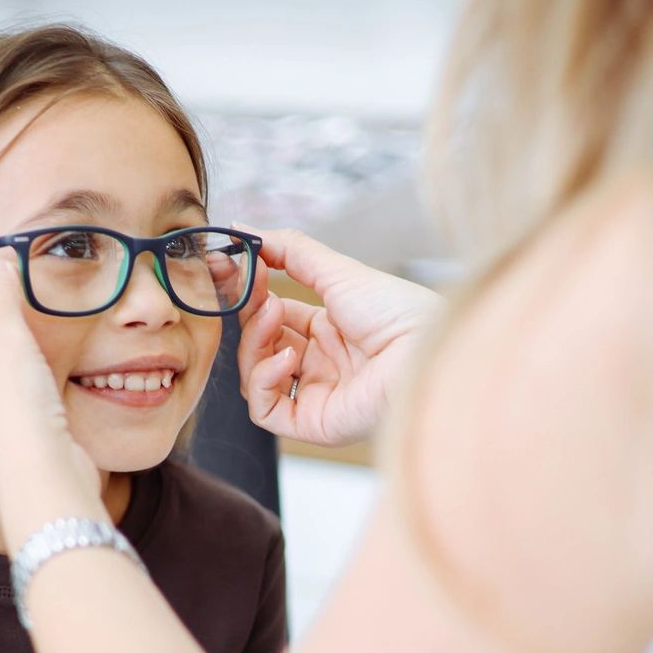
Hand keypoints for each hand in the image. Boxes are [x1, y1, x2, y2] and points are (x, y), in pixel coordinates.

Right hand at [237, 226, 444, 448]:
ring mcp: (316, 395)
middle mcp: (321, 365)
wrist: (424, 348)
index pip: (272, 315)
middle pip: (259, 345)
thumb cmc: (397, 311)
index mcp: (330, 331)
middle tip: (255, 286)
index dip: (250, 293)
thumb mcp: (337, 271)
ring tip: (276, 314)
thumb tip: (242, 228)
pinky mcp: (313, 424)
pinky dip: (263, 379)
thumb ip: (289, 250)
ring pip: (254, 376)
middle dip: (250, 314)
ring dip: (255, 342)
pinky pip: (265, 410)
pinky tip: (287, 357)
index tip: (228, 264)